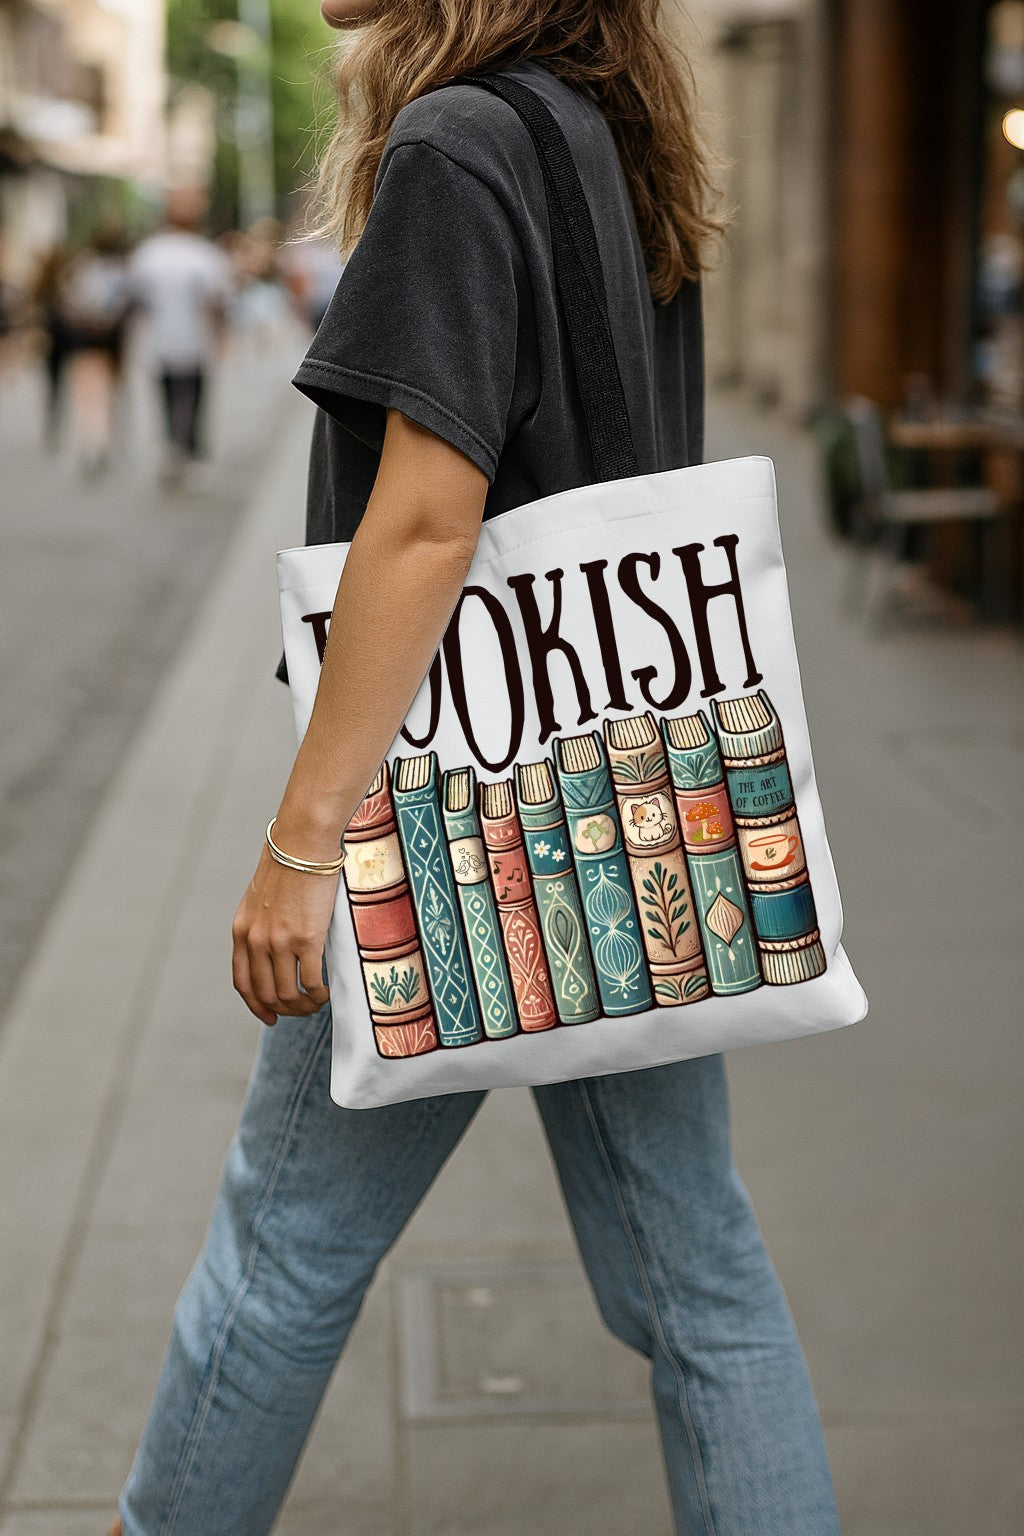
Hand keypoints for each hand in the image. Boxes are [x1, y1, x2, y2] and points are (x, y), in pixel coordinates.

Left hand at [231, 841, 336, 1025]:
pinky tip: (327, 993)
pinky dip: (318, 995)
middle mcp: (256, 941)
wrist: (302, 844)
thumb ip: (262, 925)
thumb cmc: (288, 865)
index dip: (256, 1006)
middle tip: (302, 1010)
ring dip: (303, 1006)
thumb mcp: (261, 899)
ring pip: (288, 994)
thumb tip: (275, 950)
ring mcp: (280, 942)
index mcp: (242, 931)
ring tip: (317, 1002)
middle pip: (266, 994)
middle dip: (285, 1010)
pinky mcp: (306, 939)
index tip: (269, 1016)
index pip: (242, 983)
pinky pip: (310, 982)